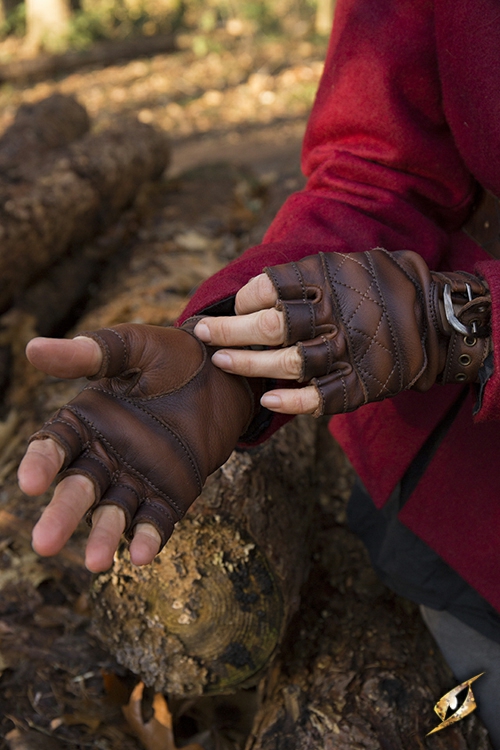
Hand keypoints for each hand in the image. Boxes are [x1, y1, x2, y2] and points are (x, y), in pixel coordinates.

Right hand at [18, 325, 251, 571]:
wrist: (224, 373)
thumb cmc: (172, 355)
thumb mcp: (133, 347)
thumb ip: (91, 353)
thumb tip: (34, 347)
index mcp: (87, 421)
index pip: (55, 446)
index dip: (41, 464)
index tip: (30, 482)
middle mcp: (105, 455)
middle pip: (78, 489)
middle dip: (62, 514)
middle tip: (43, 543)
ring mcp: (137, 477)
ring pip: (114, 512)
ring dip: (104, 536)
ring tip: (97, 562)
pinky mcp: (171, 493)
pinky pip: (156, 519)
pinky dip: (148, 537)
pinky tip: (141, 556)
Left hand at [195, 249, 490, 416]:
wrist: (437, 320)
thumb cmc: (381, 288)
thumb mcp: (349, 263)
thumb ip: (307, 275)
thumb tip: (257, 291)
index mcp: (329, 279)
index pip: (271, 288)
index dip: (243, 299)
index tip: (232, 306)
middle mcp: (335, 315)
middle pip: (270, 326)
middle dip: (227, 331)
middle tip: (201, 333)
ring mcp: (348, 352)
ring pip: (287, 362)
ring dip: (247, 364)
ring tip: (219, 363)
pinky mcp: (360, 384)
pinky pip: (320, 397)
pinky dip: (291, 401)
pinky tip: (266, 400)